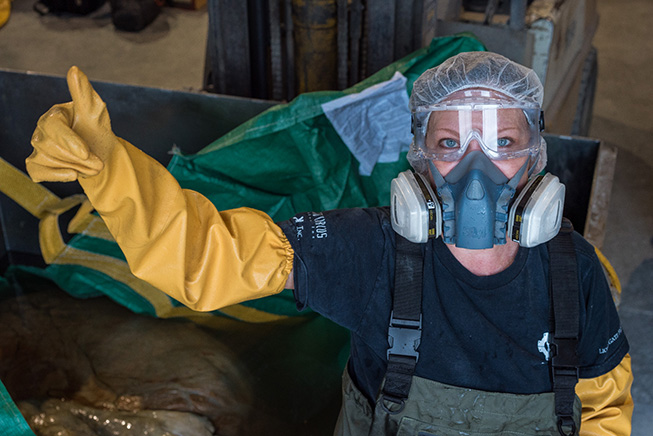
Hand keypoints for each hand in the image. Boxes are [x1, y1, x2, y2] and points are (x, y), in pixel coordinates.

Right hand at [26, 66, 114, 181]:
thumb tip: (74, 70)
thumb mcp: (95, 113)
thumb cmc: (96, 130)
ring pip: (49, 160)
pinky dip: (58, 176)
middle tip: (99, 163)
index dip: (70, 141)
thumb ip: (84, 93)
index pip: (53, 127)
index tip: (86, 152)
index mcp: (54, 114)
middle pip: (51, 146)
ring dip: (76, 166)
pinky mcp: (37, 164)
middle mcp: (41, 130)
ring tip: (92, 165)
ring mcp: (38, 148)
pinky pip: (38, 172)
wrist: (100, 155)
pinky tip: (73, 174)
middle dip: (79, 158)